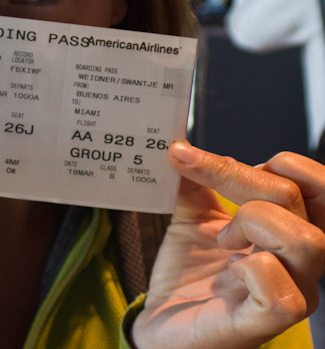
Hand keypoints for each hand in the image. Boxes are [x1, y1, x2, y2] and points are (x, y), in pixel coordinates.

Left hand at [132, 142, 324, 348]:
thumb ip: (195, 184)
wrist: (162, 325)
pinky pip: (283, 293)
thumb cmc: (188, 277)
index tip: (209, 160)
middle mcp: (300, 262)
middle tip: (202, 179)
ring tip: (222, 238)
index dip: (274, 161)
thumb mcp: (191, 219)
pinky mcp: (264, 322)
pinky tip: (230, 266)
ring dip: (253, 222)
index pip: (315, 184)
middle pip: (308, 200)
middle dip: (246, 178)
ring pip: (306, 241)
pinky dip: (252, 268)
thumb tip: (183, 147)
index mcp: (290, 231)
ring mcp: (290, 293)